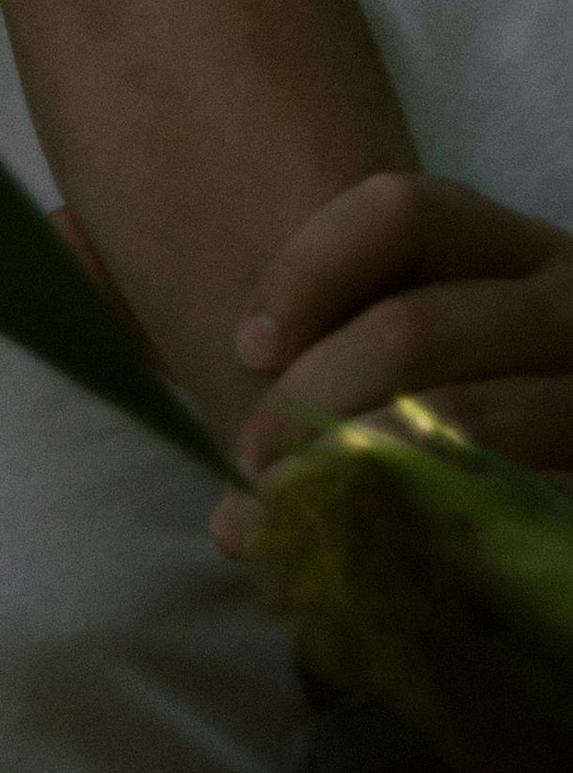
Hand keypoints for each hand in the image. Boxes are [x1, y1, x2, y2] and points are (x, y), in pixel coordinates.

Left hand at [212, 174, 572, 555]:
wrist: (564, 533)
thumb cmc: (487, 452)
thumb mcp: (438, 382)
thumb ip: (343, 394)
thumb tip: (233, 508)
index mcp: (520, 255)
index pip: (402, 212)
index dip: (307, 271)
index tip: (247, 349)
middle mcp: (572, 309)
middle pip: (410, 325)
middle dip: (310, 399)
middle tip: (255, 466)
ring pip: (455, 421)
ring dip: (354, 474)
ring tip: (299, 518)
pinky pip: (513, 509)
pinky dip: (429, 536)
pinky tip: (386, 560)